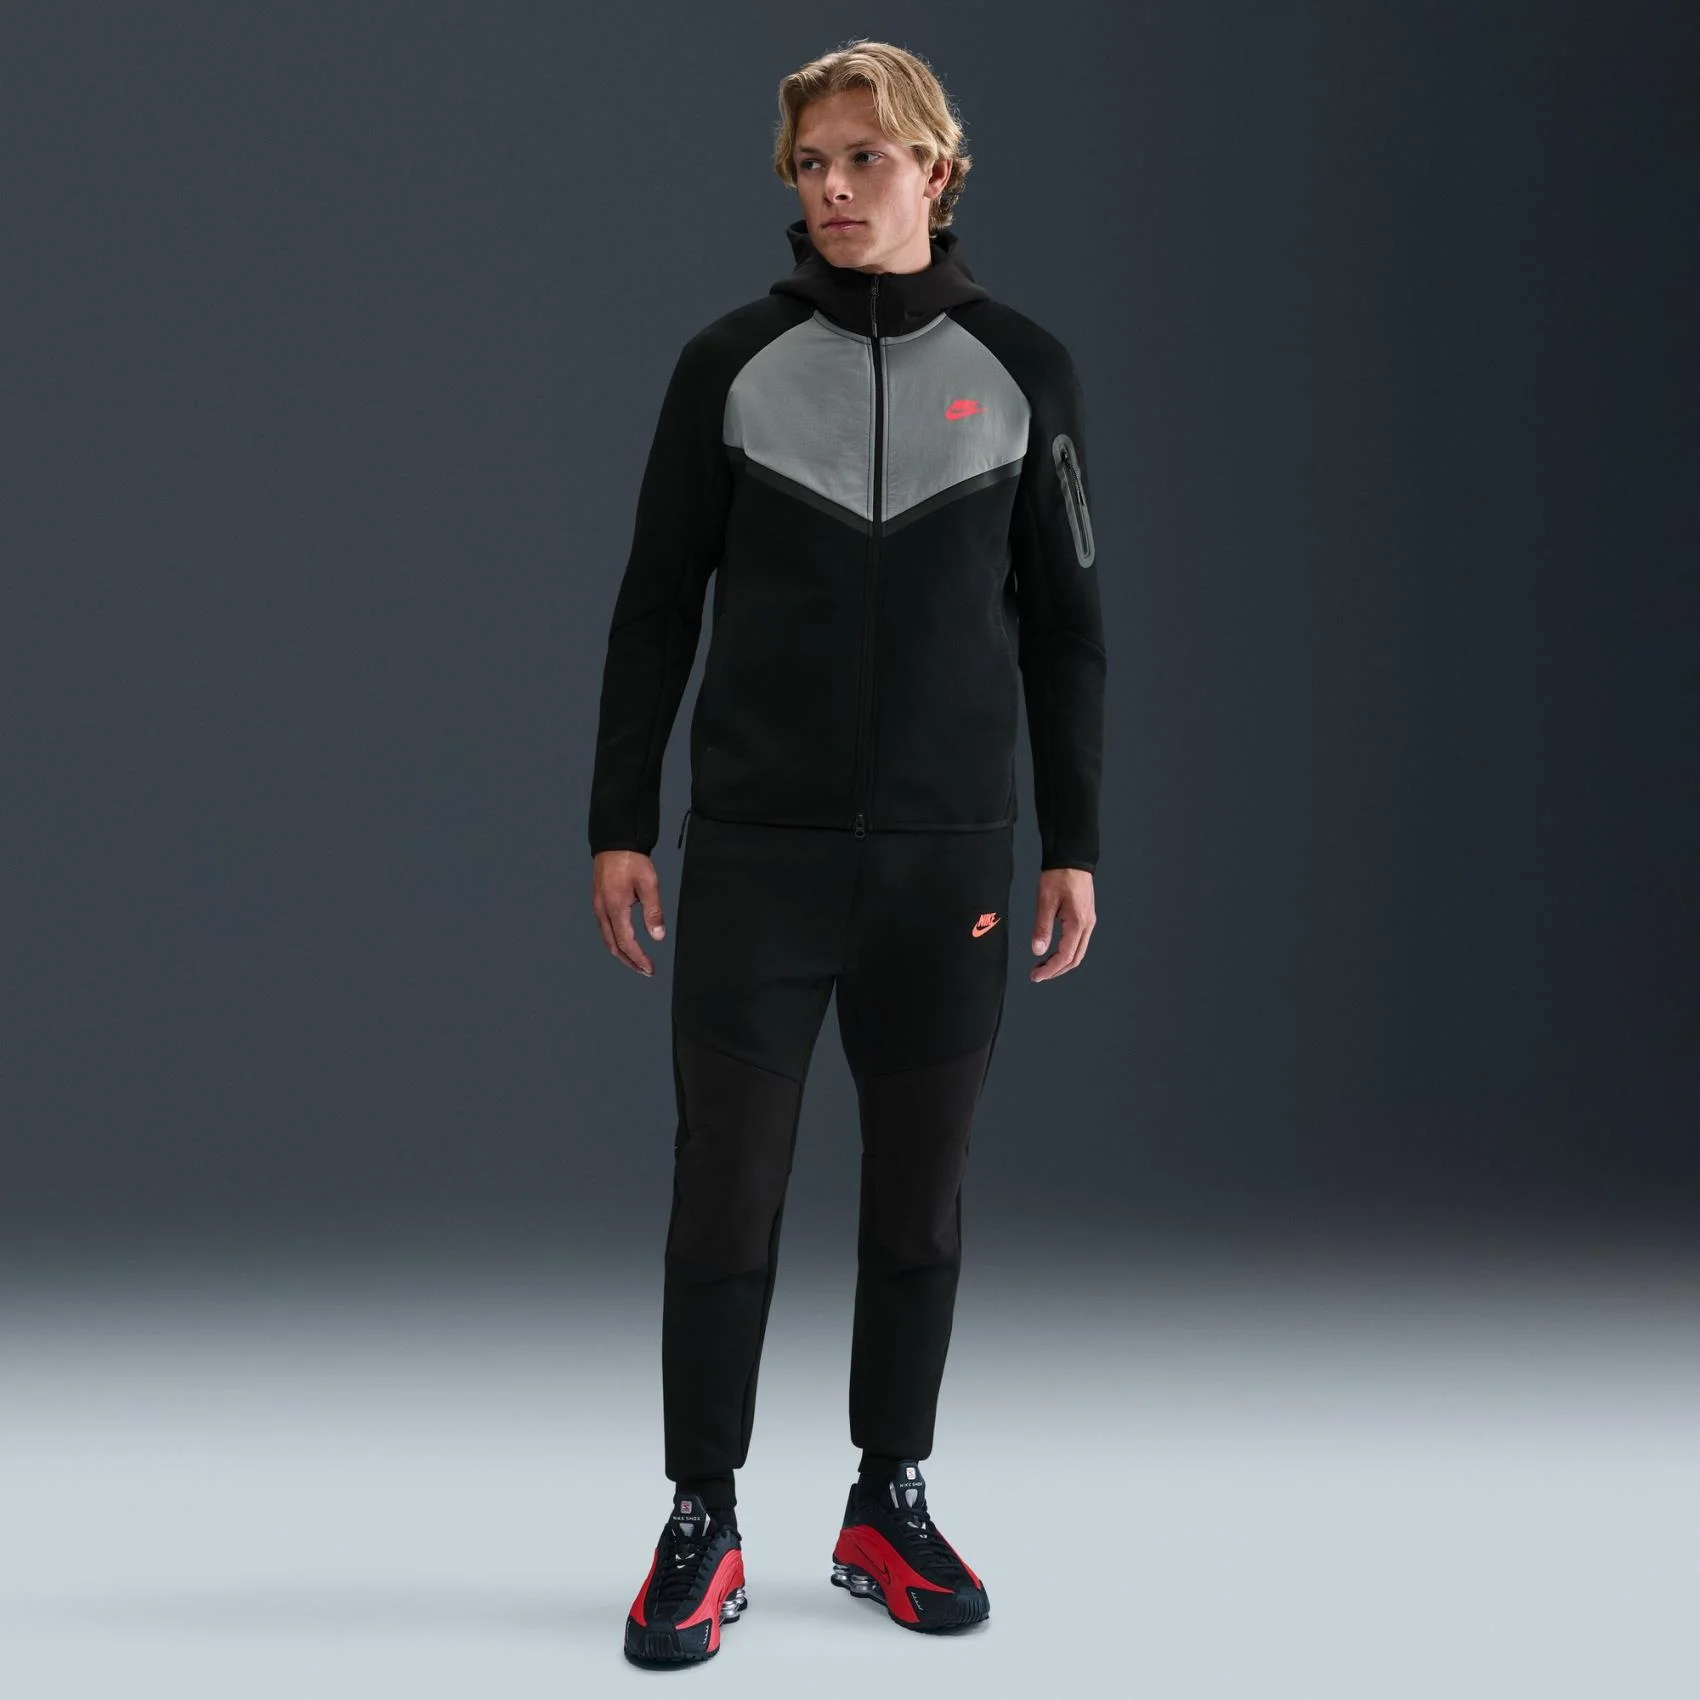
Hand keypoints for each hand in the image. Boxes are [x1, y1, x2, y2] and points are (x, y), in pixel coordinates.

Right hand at [592, 850, 666, 975]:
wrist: (615, 842)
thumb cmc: (631, 860)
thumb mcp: (649, 884)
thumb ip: (653, 912)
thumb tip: (658, 936)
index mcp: (615, 908)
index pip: (626, 943)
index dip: (638, 959)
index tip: (650, 968)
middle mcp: (602, 910)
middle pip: (613, 946)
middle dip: (629, 962)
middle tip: (645, 970)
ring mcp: (598, 907)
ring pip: (607, 939)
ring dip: (622, 953)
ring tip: (637, 961)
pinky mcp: (599, 902)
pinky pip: (605, 929)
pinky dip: (615, 941)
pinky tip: (625, 942)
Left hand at [1029, 867, 1094, 981]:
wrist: (1072, 857)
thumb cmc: (1059, 875)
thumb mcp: (1045, 901)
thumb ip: (1042, 927)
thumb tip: (1038, 950)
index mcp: (1078, 923)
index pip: (1065, 956)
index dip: (1050, 970)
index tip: (1036, 976)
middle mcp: (1087, 925)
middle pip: (1074, 958)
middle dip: (1056, 970)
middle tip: (1037, 974)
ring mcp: (1088, 921)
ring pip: (1078, 951)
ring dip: (1061, 962)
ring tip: (1042, 965)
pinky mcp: (1085, 916)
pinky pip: (1078, 941)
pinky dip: (1066, 951)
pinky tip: (1053, 951)